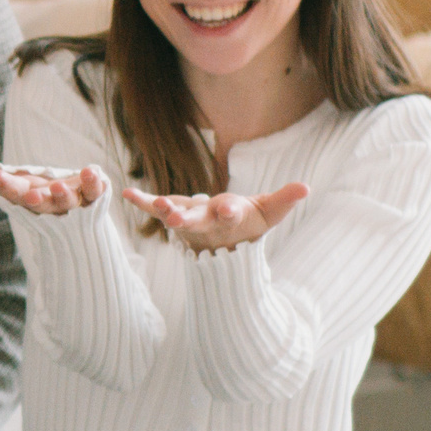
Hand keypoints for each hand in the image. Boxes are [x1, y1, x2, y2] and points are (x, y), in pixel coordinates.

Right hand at [0, 158, 108, 215]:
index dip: (3, 185)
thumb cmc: (37, 194)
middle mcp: (48, 204)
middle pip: (40, 203)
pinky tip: (91, 170)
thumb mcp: (11, 183)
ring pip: (67, 201)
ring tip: (59, 186)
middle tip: (32, 195)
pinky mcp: (92, 196)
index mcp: (25, 199)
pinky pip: (95, 191)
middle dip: (36, 199)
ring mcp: (72, 202)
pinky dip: (93, 182)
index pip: (11, 193)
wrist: (77, 217)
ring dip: (63, 195)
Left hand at [121, 183, 309, 251]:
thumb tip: (306, 187)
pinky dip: (141, 201)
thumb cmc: (250, 222)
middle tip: (172, 218)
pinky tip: (125, 192)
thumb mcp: (269, 211)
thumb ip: (284, 199)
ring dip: (163, 210)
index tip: (227, 210)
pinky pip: (155, 208)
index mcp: (233, 218)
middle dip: (185, 219)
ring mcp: (189, 220)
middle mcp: (208, 222)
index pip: (233, 214)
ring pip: (176, 215)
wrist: (227, 243)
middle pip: (197, 221)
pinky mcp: (174, 215)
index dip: (230, 212)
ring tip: (152, 202)